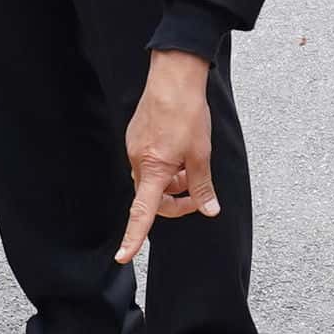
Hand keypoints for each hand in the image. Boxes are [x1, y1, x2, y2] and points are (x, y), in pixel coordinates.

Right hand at [116, 53, 218, 263]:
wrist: (173, 76)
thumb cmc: (187, 113)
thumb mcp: (202, 153)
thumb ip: (203, 185)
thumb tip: (210, 209)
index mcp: (153, 169)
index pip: (142, 213)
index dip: (134, 237)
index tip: (124, 256)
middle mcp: (138, 161)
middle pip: (152, 197)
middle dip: (175, 201)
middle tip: (198, 194)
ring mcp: (134, 148)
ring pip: (153, 179)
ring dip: (172, 182)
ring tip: (192, 166)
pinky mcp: (136, 137)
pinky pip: (149, 162)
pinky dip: (165, 165)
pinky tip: (180, 150)